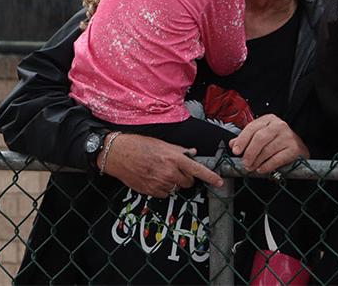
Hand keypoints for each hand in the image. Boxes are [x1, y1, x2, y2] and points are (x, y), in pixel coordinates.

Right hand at [101, 133, 223, 198]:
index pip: (198, 170)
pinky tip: (155, 178)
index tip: (219, 182)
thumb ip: (179, 150)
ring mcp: (160, 183)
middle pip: (189, 182)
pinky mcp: (151, 191)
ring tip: (161, 172)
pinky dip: (163, 188)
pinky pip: (165, 193)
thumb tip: (192, 153)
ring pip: (176, 188)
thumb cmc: (139, 145)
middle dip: (186, 177)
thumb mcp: (163, 144)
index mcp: (174, 158)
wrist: (118, 154)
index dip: (211, 177)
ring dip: (174, 182)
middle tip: (176, 169)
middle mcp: (170, 172)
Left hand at [228, 114, 308, 172]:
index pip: (252, 128)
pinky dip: (267, 166)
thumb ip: (246, 139)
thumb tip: (233, 144)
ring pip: (267, 150)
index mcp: (269, 119)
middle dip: (249, 153)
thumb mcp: (261, 136)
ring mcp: (288, 136)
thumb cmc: (277, 141)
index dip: (242, 140)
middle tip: (244, 163)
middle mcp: (279, 125)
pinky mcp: (294, 148)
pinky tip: (261, 169)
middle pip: (259, 138)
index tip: (236, 151)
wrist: (298, 148)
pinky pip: (277, 159)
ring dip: (256, 161)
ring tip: (251, 167)